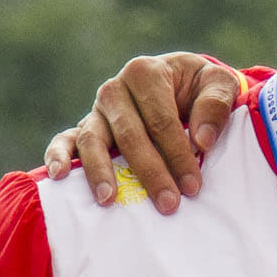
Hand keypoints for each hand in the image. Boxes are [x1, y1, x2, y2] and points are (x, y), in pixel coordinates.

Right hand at [42, 52, 240, 213]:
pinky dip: (58, 155)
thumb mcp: (219, 83)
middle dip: (150, 172)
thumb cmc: (201, 86)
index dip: (178, 154)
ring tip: (109, 199)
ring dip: (100, 171)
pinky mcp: (86, 126)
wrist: (182, 83)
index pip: (162, 121)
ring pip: (93, 140)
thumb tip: (202, 140)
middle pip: (130, 135)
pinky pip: (66, 140)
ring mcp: (97, 109)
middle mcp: (116, 89)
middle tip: (168, 204)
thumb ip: (216, 105)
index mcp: (146, 73)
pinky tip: (59, 175)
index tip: (193, 186)